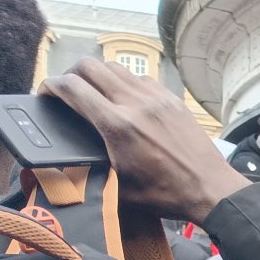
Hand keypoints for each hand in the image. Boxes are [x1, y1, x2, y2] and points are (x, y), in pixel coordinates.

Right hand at [41, 59, 248, 224]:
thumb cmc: (168, 194)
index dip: (50, 86)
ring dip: (98, 75)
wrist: (212, 190)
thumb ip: (92, 165)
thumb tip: (72, 160)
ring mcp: (157, 98)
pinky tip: (125, 99)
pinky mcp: (173, 100)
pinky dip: (126, 82)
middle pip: (89, 66)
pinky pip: (140, 77)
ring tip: (95, 92)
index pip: (72, 87)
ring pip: (115, 67)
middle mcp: (136, 104)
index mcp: (118, 125)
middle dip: (70, 74)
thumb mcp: (120, 186)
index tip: (47, 94)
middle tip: (68, 90)